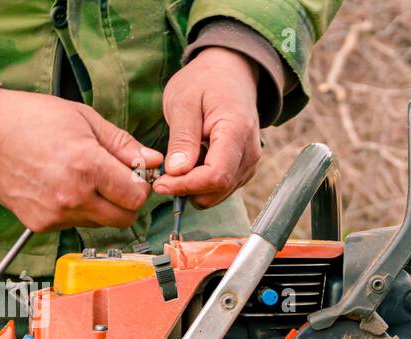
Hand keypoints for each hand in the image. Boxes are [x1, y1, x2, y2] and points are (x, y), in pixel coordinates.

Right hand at [0, 89, 163, 231]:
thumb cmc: (32, 118)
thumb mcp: (84, 119)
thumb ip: (123, 145)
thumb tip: (154, 161)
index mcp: (88, 166)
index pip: (137, 197)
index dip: (140, 185)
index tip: (132, 174)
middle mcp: (73, 196)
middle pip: (124, 218)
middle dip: (126, 201)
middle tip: (114, 180)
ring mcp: (55, 214)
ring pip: (101, 224)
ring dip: (102, 207)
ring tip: (82, 179)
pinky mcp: (40, 224)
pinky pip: (75, 224)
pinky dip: (78, 211)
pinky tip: (61, 187)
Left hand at [155, 48, 261, 208]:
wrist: (231, 72)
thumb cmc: (204, 81)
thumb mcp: (183, 101)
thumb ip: (182, 138)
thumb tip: (176, 172)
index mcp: (236, 132)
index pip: (216, 176)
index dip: (186, 186)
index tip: (160, 184)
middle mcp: (249, 153)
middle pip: (218, 189)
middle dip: (188, 190)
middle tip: (162, 177)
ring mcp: (250, 163)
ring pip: (220, 193)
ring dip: (194, 189)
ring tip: (175, 166)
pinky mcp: (244, 168)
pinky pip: (222, 188)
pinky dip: (202, 184)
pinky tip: (190, 164)